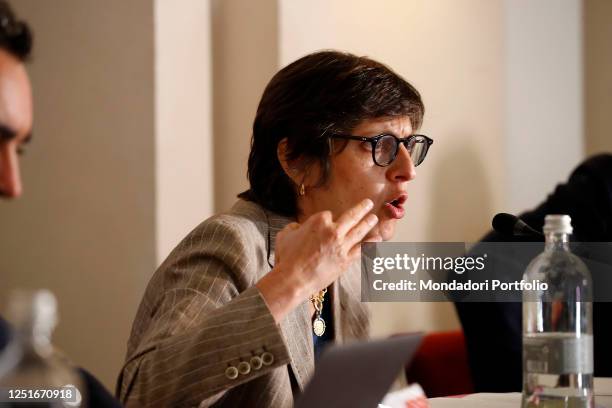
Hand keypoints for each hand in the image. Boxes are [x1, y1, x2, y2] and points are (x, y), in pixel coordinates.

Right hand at [256, 199, 378, 322]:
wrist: (294, 279)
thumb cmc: (287, 258)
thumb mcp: (285, 235)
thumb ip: (294, 228)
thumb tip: (298, 227)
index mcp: (318, 221)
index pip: (328, 215)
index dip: (327, 219)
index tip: (326, 223)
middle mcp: (333, 231)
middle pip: (351, 216)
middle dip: (361, 208)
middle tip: (368, 203)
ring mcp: (341, 246)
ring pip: (359, 231)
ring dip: (368, 223)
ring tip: (375, 218)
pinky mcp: (346, 260)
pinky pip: (362, 250)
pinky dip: (371, 244)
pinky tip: (377, 239)